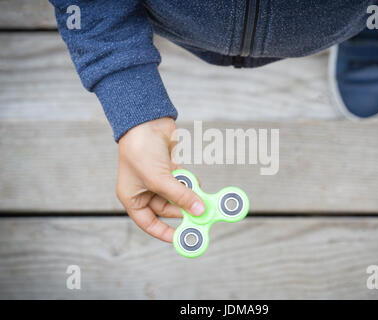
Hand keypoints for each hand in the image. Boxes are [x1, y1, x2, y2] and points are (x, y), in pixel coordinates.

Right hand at [116, 117, 204, 241]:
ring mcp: (158, 179)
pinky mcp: (169, 169)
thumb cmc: (140, 150)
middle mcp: (144, 191)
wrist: (146, 120)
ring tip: (200, 198)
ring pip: (177, 196)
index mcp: (133, 197)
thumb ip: (179, 196)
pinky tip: (197, 183)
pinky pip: (183, 182)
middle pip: (166, 210)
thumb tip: (199, 210)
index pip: (149, 223)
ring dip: (188, 196)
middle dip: (183, 212)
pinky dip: (190, 183)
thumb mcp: (159, 179)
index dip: (164, 233)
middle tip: (199, 217)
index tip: (182, 238)